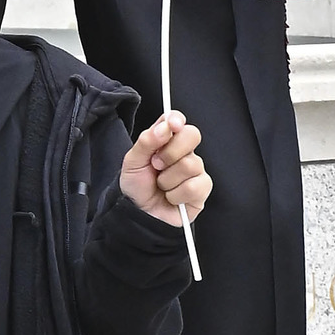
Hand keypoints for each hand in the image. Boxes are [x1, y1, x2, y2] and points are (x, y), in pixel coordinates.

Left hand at [121, 110, 211, 226]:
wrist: (139, 214)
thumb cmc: (137, 186)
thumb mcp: (133, 161)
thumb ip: (147, 141)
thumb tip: (166, 127)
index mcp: (166, 140)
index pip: (177, 120)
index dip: (177, 120)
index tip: (172, 125)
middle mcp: (184, 152)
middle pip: (192, 135)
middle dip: (170, 152)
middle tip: (156, 165)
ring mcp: (195, 170)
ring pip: (190, 164)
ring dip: (168, 179)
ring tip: (161, 185)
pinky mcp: (202, 189)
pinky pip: (194, 186)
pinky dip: (176, 194)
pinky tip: (171, 197)